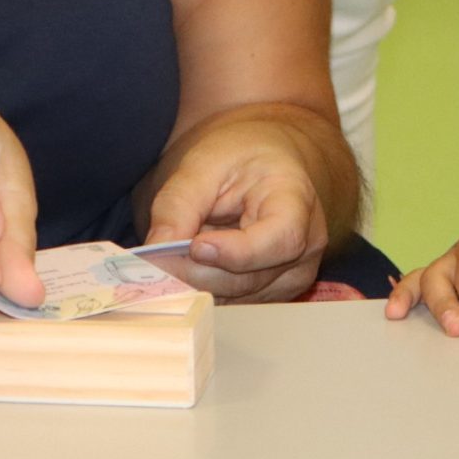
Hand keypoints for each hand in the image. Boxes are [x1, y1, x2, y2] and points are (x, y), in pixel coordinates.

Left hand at [141, 118, 332, 302]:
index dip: (238, 252)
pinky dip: (202, 288)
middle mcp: (305, 245)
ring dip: (196, 281)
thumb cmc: (238, 156)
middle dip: (197, 271)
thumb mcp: (203, 163)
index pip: (281, 239)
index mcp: (297, 201)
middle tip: (153, 261)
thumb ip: (179, 203)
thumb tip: (158, 246)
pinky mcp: (271, 292)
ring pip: (235, 297)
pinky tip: (186, 267)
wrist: (258, 164)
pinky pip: (231, 302)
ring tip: (171, 254)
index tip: (195, 246)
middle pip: (249, 277)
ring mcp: (291, 275)